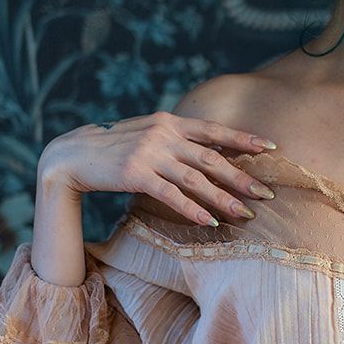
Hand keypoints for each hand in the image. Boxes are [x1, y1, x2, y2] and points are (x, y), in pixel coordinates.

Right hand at [39, 112, 276, 226]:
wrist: (73, 155)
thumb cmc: (115, 147)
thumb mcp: (148, 132)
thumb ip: (176, 138)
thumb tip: (211, 148)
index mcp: (170, 121)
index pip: (214, 130)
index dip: (243, 139)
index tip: (270, 148)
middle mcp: (163, 135)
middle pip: (212, 158)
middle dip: (242, 177)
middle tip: (266, 194)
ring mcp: (149, 154)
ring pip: (196, 179)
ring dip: (223, 199)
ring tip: (245, 214)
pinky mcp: (136, 175)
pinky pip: (171, 195)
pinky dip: (192, 209)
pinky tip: (209, 221)